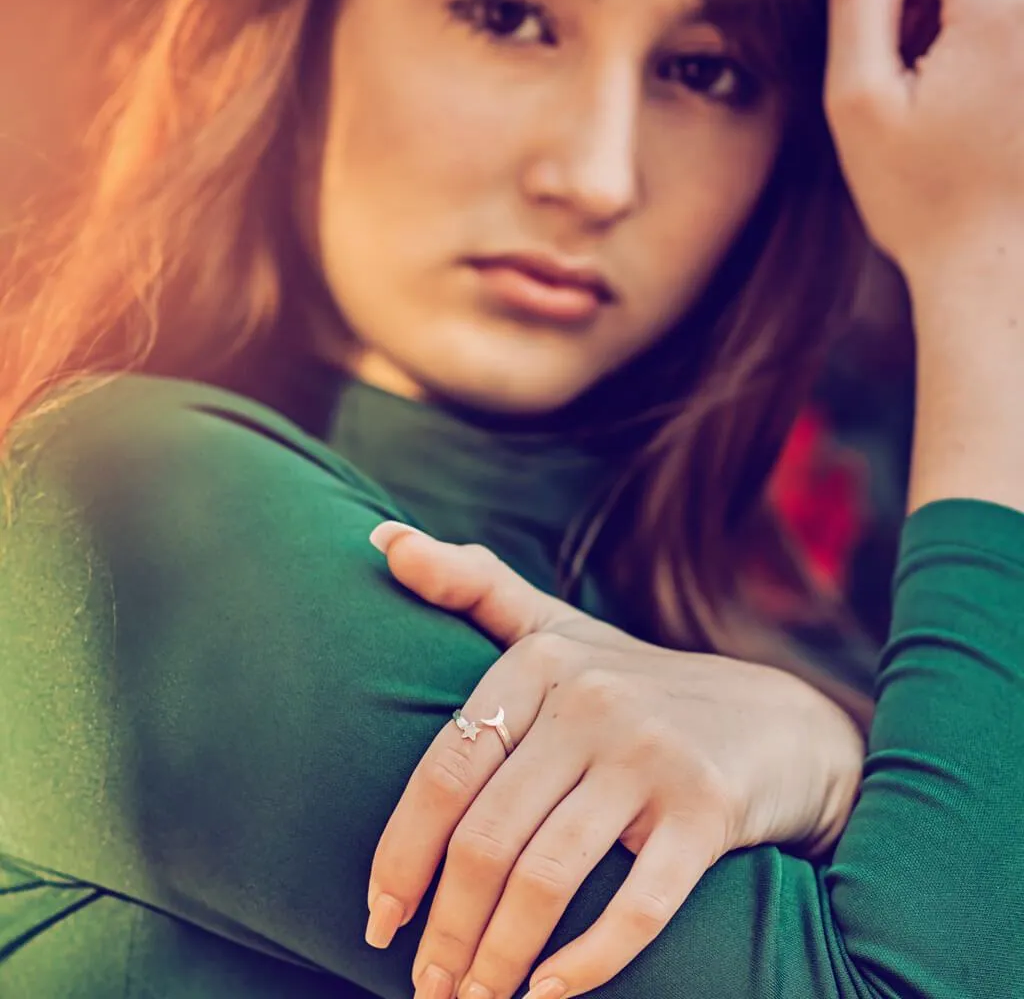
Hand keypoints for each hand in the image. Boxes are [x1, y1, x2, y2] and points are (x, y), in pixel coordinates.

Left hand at [365, 523, 864, 998]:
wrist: (777, 718)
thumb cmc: (638, 683)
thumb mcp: (556, 626)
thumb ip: (471, 584)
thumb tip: (379, 541)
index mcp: (541, 662)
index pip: (443, 771)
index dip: (400, 855)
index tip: (378, 919)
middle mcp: (591, 701)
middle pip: (487, 836)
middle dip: (445, 928)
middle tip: (424, 985)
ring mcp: (651, 754)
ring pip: (546, 877)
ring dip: (496, 958)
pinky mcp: (708, 809)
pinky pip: (636, 905)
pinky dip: (587, 963)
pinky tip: (548, 996)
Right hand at [826, 0, 1023, 301]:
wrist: (992, 261)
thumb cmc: (921, 196)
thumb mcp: (857, 102)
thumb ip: (859, 3)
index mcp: (1001, 4)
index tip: (882, 36)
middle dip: (926, 1)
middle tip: (905, 68)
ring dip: (954, 23)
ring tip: (934, 88)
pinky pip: (1008, 27)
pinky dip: (979, 48)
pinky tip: (963, 98)